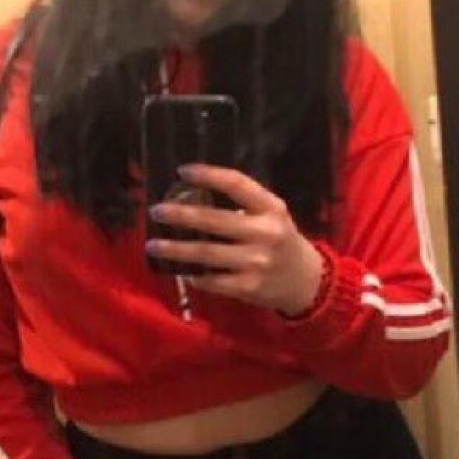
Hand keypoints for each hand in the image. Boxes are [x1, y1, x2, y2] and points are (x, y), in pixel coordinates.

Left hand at [147, 164, 325, 314]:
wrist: (305, 281)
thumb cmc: (280, 241)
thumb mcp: (271, 215)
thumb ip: (243, 204)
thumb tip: (193, 193)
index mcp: (270, 208)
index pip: (237, 184)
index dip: (208, 175)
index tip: (182, 171)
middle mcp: (264, 233)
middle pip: (213, 220)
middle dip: (180, 215)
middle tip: (156, 211)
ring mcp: (255, 262)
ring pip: (206, 254)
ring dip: (175, 249)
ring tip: (153, 245)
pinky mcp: (247, 287)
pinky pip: (211, 280)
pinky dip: (192, 275)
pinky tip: (180, 270)